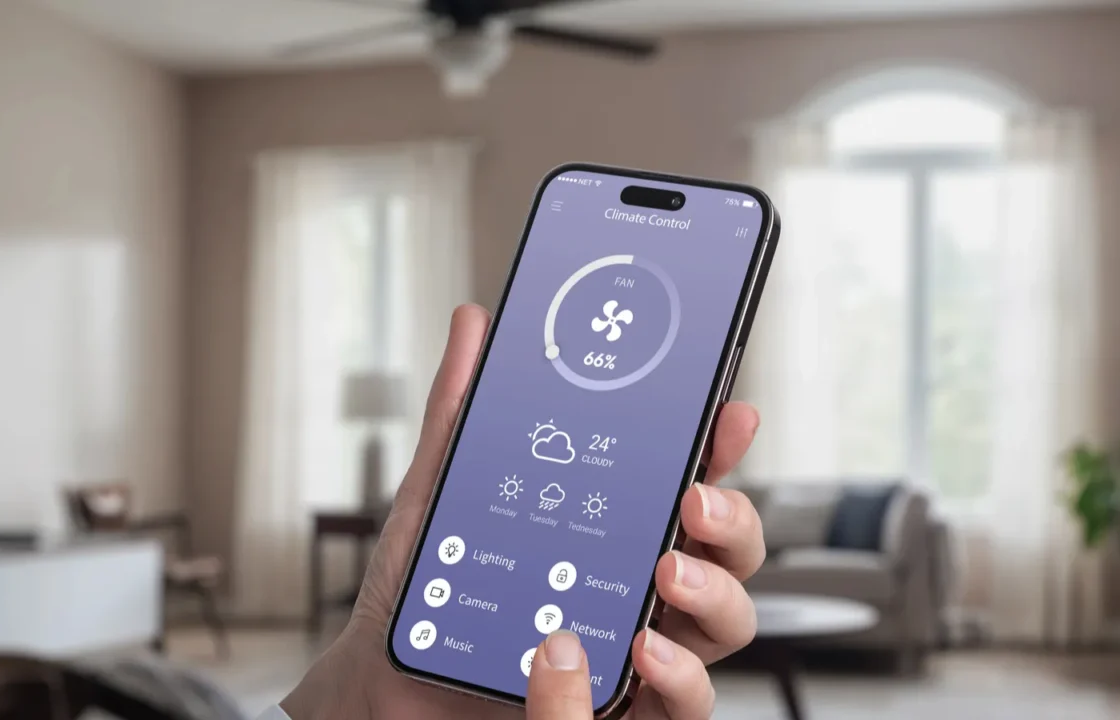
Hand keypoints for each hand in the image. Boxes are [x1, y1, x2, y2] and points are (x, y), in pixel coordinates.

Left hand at [280, 305, 764, 718]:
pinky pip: (688, 701)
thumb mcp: (438, 493)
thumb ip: (462, 413)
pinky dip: (680, 676)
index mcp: (611, 526)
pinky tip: (640, 649)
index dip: (719, 448)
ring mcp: (641, 644)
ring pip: (727, 619)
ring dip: (713, 591)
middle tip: (693, 498)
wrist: (388, 678)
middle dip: (732, 517)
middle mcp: (639, 583)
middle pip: (727, 548)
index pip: (687, 481)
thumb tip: (474, 326)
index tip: (728, 415)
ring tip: (666, 571)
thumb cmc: (425, 591)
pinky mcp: (628, 706)